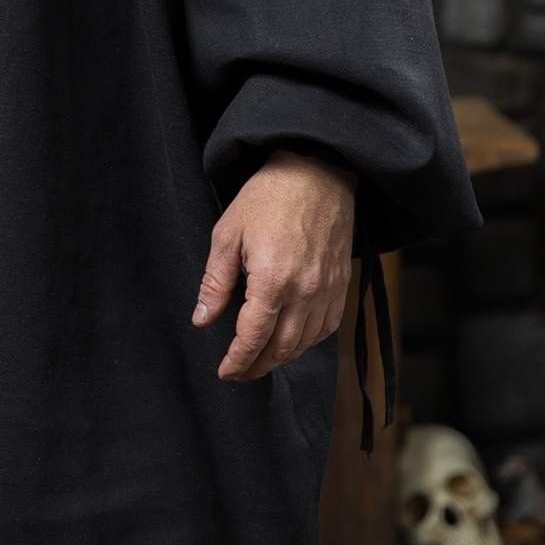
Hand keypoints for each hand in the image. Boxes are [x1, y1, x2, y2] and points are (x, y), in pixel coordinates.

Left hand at [191, 147, 355, 380]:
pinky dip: (307, 342)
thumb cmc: (268, 197)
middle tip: (239, 372)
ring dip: (281, 358)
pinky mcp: (342, 285)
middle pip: (281, 348)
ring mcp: (328, 290)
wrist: (316, 173)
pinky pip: (327, 328)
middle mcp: (305, 291)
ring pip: (305, 343)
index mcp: (273, 279)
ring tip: (260, 361)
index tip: (225, 371)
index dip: (238, 360)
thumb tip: (202, 319)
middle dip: (258, 366)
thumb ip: (216, 282)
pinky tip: (292, 341)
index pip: (253, 337)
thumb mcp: (228, 234)